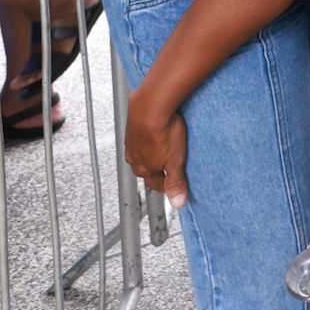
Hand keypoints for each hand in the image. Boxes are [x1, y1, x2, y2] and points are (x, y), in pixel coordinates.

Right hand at [124, 93, 189, 208]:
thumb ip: (176, 182)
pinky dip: (145, 139)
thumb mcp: (175, 162)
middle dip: (153, 173)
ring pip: (139, 154)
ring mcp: (132, 140)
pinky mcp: (133, 125)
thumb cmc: (163, 133)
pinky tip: (150, 133)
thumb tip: (177, 203)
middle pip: (144, 170)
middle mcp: (135, 156)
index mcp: (145, 168)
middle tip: (163, 172)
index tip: (171, 188)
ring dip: (147, 156)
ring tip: (156, 154)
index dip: (164, 187)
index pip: (154, 183)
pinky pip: (139, 137)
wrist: (150, 106)